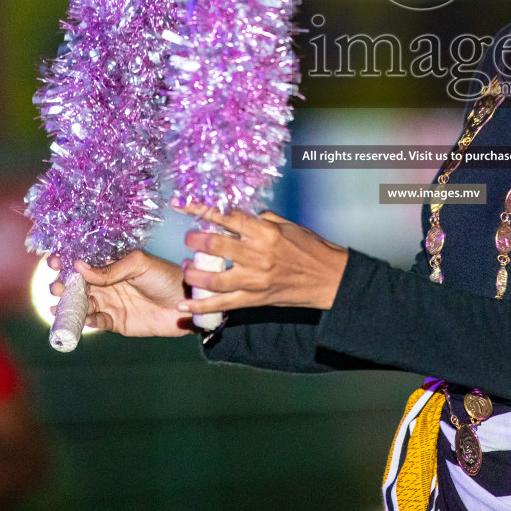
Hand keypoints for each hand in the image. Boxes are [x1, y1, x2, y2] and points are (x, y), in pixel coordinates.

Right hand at [48, 250, 192, 336]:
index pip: (83, 262)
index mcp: (111, 265)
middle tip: (57, 286)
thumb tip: (78, 266)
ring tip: (58, 303)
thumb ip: (109, 269)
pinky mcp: (116, 322)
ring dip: (69, 304)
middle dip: (63, 285)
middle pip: (77, 285)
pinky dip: (84, 321)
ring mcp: (110, 303)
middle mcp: (107, 284)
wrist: (186, 302)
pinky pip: (95, 322)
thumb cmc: (166, 276)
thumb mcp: (138, 265)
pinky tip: (76, 317)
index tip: (53, 261)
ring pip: (82, 304)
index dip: (66, 261)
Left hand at [178, 206, 348, 314]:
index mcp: (265, 232)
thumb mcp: (287, 225)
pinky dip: (201, 306)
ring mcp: (255, 280)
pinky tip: (184, 306)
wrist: (329, 278)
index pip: (227, 216)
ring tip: (186, 268)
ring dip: (193, 273)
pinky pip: (223, 304)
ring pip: (213, 278)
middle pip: (214, 245)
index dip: (200, 209)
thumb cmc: (311, 248)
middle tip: (189, 239)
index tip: (182, 204)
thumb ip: (261, 220)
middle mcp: (257, 255)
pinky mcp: (255, 299)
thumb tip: (240, 216)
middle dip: (194, 240)